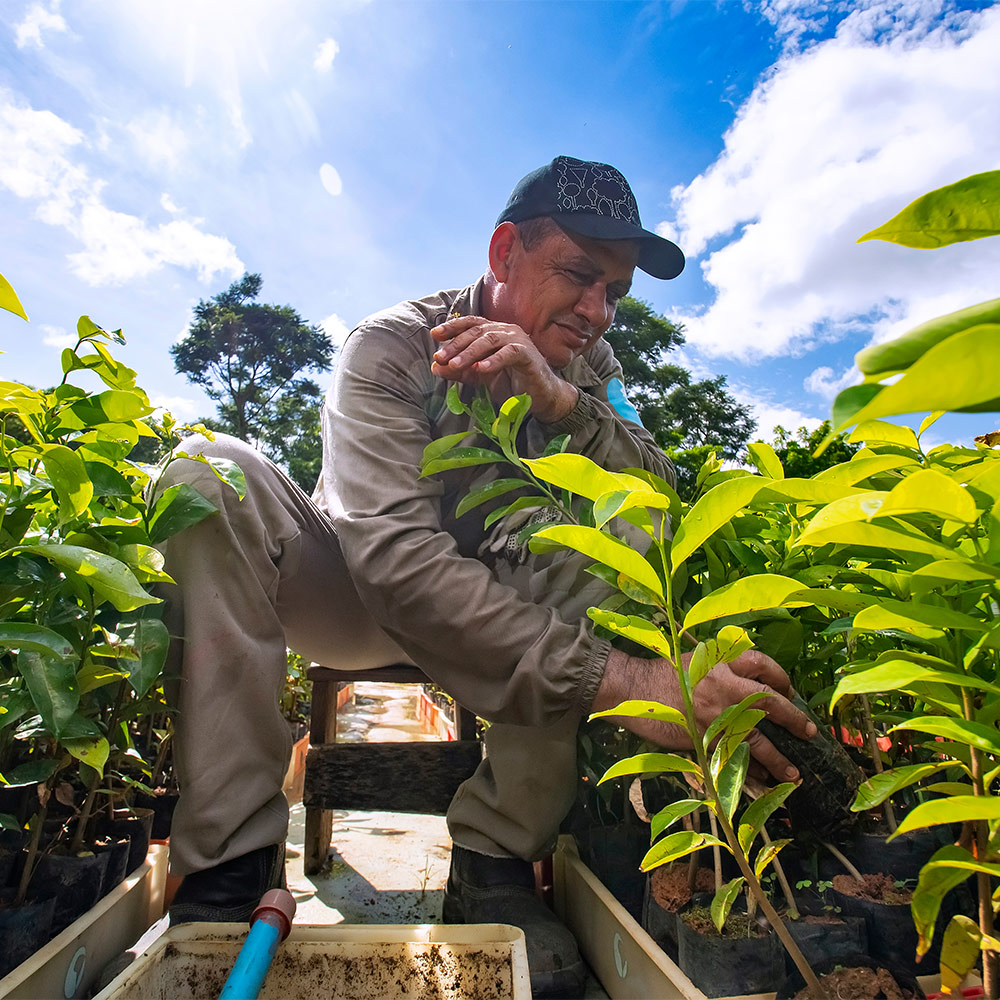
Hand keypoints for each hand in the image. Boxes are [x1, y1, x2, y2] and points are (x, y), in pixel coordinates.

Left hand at [429, 315, 577, 422]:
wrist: (539, 397)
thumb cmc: (511, 384)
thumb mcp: (479, 377)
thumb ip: (459, 371)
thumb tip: (435, 367)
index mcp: (494, 332)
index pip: (470, 323)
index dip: (452, 327)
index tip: (435, 335)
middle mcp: (505, 331)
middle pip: (477, 331)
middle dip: (456, 344)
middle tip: (440, 357)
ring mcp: (518, 340)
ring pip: (490, 340)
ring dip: (470, 352)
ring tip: (455, 364)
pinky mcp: (528, 354)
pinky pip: (509, 353)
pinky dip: (494, 360)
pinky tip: (480, 369)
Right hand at [593, 648, 816, 782]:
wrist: (630, 688)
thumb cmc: (660, 674)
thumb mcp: (695, 660)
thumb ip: (721, 669)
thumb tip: (749, 687)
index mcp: (721, 660)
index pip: (762, 664)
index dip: (781, 679)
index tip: (788, 692)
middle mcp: (723, 684)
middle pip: (769, 701)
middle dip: (793, 719)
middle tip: (809, 732)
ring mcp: (715, 712)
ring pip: (758, 737)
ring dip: (779, 758)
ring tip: (794, 774)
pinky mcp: (703, 737)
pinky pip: (734, 757)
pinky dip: (750, 771)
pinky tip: (762, 781)